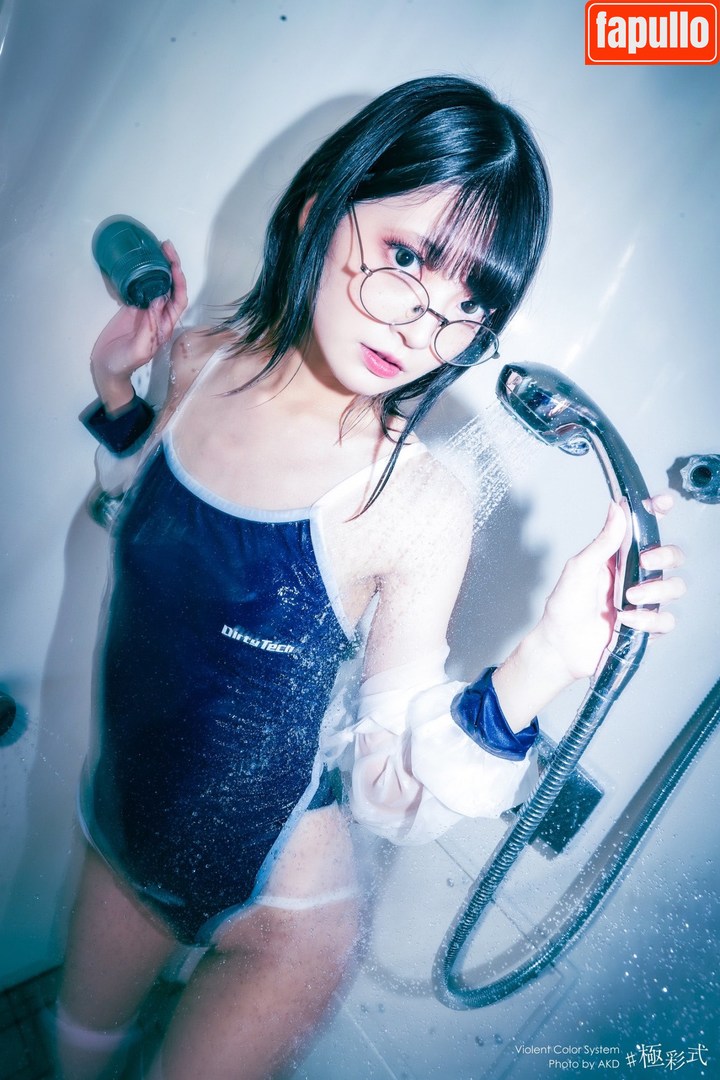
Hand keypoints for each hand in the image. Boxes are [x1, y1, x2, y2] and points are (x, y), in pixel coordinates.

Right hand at [90, 241, 187, 410]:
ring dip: (156, 267)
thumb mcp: (139, 348)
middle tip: (165, 245)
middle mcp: (157, 316)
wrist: (107, 370)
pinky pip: (137, 289)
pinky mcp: (130, 310)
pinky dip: (138, 275)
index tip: (173, 263)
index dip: (179, 281)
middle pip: (170, 287)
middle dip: (171, 266)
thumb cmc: (124, 364)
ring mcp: (143, 311)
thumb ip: (149, 327)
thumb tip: (157, 300)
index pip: (178, 299)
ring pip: (155, 285)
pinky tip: (136, 263)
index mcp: (164, 326)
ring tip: (154, 248)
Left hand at [537, 495, 685, 681]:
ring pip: (675, 587)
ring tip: (628, 600)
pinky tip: (627, 622)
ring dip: (655, 591)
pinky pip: (667, 620)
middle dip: (665, 555)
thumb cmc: (564, 607)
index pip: (645, 529)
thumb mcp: (579, 568)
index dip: (657, 513)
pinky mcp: (647, 626)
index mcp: (618, 557)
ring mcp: (643, 601)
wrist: (561, 647)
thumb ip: (602, 541)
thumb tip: (617, 507)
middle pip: (672, 556)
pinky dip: (649, 620)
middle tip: (645, 562)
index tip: (662, 504)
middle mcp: (634, 576)